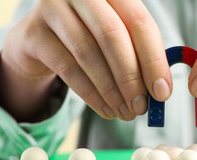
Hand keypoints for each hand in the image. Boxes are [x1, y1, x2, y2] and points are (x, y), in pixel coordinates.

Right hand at [0, 0, 171, 120]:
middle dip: (131, 78)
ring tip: (125, 113)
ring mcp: (53, 9)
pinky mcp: (34, 33)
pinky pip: (68, 69)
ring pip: (89, 54)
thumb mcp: (118, 41)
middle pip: (113, 36)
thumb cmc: (90, 38)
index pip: (140, 23)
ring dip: (111, 91)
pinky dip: (91, 95)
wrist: (42, 39)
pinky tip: (106, 110)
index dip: (154, 61)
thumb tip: (160, 91)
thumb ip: (140, 58)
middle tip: (141, 108)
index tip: (162, 93)